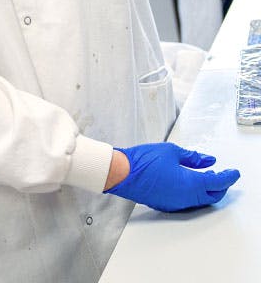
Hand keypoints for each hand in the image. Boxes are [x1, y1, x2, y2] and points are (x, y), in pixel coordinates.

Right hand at [105, 142, 239, 211]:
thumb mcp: (171, 151)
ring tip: (208, 178)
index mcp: (191, 184)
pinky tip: (191, 184)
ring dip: (208, 191)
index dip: (228, 176)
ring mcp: (177, 204)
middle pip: (213, 196)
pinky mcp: (168, 204)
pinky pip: (189, 202)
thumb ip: (193, 157)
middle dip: (221, 186)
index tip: (234, 172)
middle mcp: (187, 198)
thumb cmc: (143, 161)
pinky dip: (196, 194)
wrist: (122, 173)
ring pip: (201, 201)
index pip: (218, 182)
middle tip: (224, 176)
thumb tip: (208, 160)